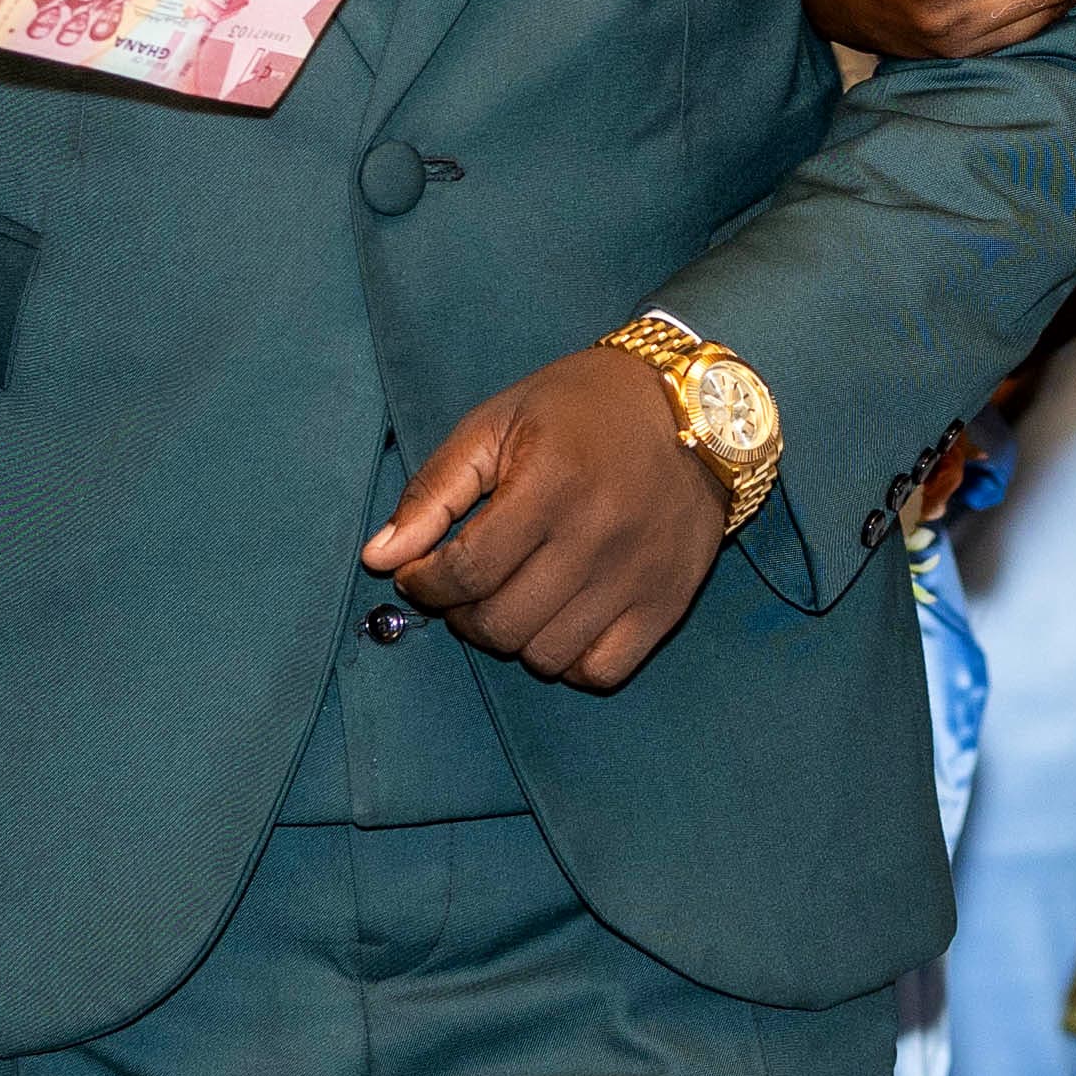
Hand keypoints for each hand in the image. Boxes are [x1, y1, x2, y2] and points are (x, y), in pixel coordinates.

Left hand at [366, 347, 728, 692]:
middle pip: (500, 622)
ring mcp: (637, 575)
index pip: (466, 572)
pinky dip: (569, 660)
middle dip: (461, 614)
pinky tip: (559, 621)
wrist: (696, 406)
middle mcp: (597, 536)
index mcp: (551, 483)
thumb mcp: (498, 422)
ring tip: (511, 599)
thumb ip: (435, 491)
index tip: (421, 573)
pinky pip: (602, 670)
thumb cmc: (582, 408)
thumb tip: (380, 559)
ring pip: (545, 654)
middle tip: (464, 587)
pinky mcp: (668, 601)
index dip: (425, 583)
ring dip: (512, 637)